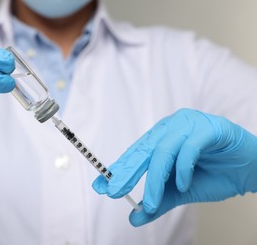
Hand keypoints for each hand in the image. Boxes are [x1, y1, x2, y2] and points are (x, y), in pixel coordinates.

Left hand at [92, 108, 256, 225]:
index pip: (136, 153)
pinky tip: (183, 184)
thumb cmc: (214, 175)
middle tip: (114, 191)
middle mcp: (171, 127)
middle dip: (127, 173)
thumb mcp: (180, 192)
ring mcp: (190, 124)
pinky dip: (183, 168)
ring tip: (151, 201)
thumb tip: (134, 217)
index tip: (101, 187)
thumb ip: (158, 201)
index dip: (119, 169)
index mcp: (162, 137)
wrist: (250, 170)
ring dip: (155, 179)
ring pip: (163, 151)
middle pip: (144, 150)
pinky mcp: (209, 128)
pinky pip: (189, 148)